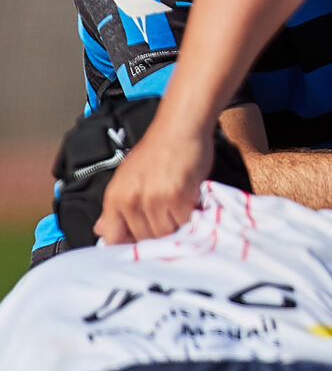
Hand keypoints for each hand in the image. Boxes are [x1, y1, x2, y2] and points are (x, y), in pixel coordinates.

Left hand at [99, 121, 212, 243]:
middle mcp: (130, 200)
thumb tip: (101, 230)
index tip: (142, 241)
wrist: (180, 127)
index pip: (113, 237)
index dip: (128, 243)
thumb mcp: (128, 177)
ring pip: (164, 233)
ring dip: (175, 226)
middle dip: (157, 233)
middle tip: (169, 219)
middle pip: (143, 238)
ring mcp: (153, 199)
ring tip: (181, 210)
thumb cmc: (158, 150)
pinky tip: (191, 202)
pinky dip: (189, 217)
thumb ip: (117, 207)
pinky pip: (183, 223)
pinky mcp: (177, 196)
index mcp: (115, 197)